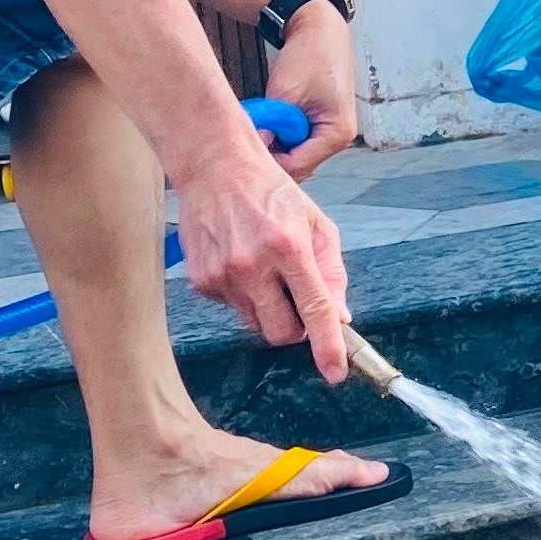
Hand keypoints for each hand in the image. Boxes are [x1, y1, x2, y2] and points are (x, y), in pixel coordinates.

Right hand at [173, 143, 349, 384]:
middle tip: (298, 302)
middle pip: (281, 332)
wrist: (215, 167)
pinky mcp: (201, 281)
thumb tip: (339, 318)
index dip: (327, 346)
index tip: (335, 372)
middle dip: (296, 329)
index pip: (314, 308)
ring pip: (256, 323)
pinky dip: (244, 296)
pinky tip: (242, 263)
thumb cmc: (272, 193)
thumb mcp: (316, 223)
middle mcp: (252, 265)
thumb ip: (331, 272)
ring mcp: (222, 276)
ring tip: (266, 269)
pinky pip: (233, 309)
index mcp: (289, 247)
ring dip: (269, 309)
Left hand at [260, 1, 360, 182]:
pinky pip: (297, 142)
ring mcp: (330, 132)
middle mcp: (338, 138)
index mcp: (337, 133)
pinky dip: (281, 135)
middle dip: (273, 155)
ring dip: (276, 144)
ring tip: (260, 127)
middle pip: (299, 165)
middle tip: (246, 141)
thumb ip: (271, 126)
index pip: (298, 165)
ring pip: (296, 154)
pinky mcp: (320, 124)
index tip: (243, 154)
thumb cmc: (310, 55)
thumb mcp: (285, 93)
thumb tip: (252, 150)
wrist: (319, 29)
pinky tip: (269, 122)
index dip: (269, 162)